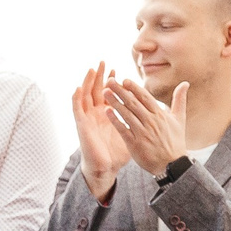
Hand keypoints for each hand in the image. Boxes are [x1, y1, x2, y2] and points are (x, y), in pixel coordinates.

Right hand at [71, 63, 132, 198]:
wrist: (105, 167)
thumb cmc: (117, 153)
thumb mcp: (131, 135)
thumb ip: (140, 124)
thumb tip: (154, 119)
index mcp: (108, 115)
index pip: (111, 95)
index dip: (114, 84)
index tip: (120, 73)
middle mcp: (97, 114)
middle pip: (97, 91)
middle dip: (101, 77)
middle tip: (104, 63)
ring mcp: (88, 118)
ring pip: (86, 95)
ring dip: (88, 82)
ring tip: (91, 70)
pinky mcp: (82, 125)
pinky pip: (77, 109)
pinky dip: (76, 98)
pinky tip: (78, 88)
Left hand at [104, 75, 191, 176]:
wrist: (173, 166)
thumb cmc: (176, 142)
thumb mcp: (179, 120)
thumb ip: (179, 100)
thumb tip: (185, 83)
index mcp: (160, 115)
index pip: (145, 97)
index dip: (134, 87)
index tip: (124, 80)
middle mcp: (151, 122)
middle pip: (133, 102)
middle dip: (120, 90)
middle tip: (109, 80)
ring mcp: (143, 133)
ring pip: (126, 114)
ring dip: (115, 102)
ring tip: (105, 92)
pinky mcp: (135, 144)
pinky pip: (123, 129)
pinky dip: (115, 120)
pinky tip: (107, 112)